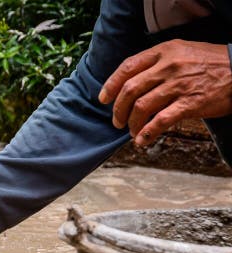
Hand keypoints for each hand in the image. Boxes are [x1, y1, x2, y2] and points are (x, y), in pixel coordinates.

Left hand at [98, 39, 231, 145]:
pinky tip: (142, 141)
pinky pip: (160, 121)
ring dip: (132, 124)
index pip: (127, 67)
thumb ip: (157, 64)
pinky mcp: (190, 103)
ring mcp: (179, 85)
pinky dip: (147, 133)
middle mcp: (169, 66)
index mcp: (164, 51)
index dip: (110, 85)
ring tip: (133, 131)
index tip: (102, 99)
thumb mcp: (182, 52)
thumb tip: (130, 84)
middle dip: (118, 109)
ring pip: (141, 107)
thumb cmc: (210, 63)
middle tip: (117, 121)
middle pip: (130, 90)